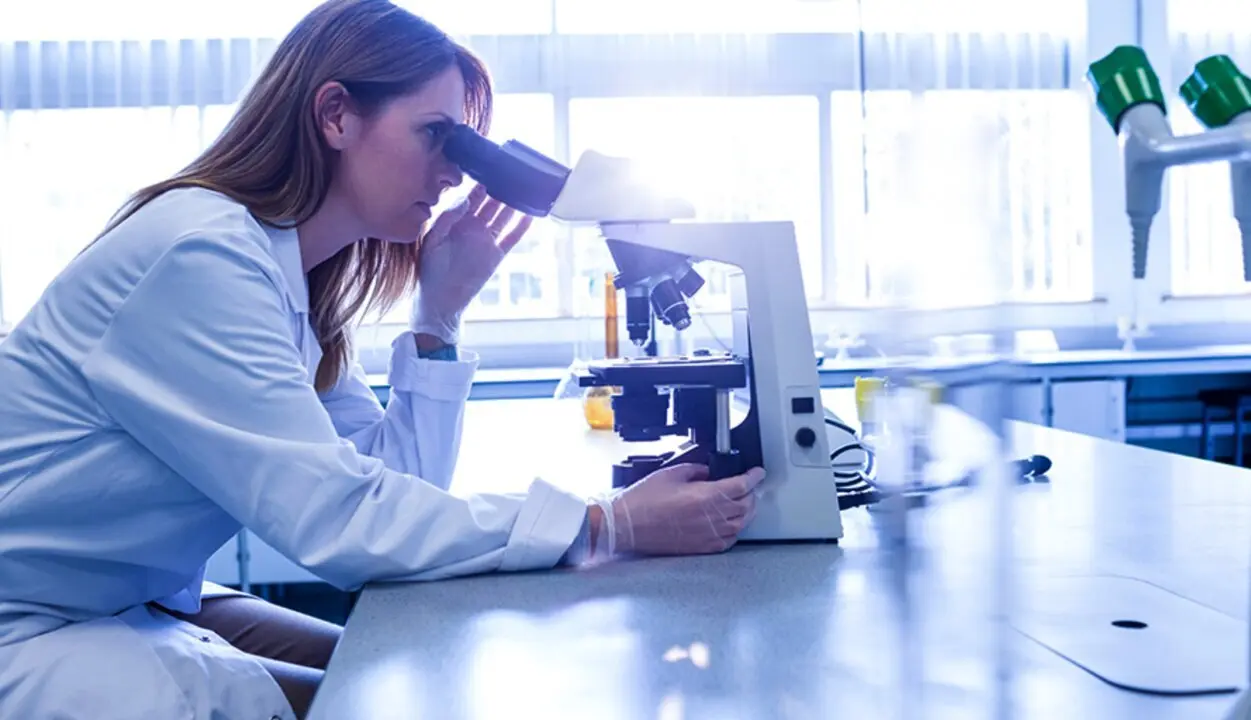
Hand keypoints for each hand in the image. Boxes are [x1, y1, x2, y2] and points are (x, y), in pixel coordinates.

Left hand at [410, 183, 533, 344]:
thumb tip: (465, 199)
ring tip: (525, 187)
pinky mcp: (497, 254)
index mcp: (456, 221)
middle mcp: (473, 227)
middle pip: (491, 203)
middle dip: (501, 189)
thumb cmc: (431, 270)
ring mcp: (487, 240)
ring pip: (504, 217)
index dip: (481, 184)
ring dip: (514, 203)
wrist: (440, 300)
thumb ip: (447, 218)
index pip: (472, 197)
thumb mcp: (432, 239)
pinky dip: (522, 226)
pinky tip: (530, 214)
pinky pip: (512, 237)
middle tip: (512, 173)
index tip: (489, 169)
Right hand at [589, 463, 764, 559]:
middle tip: (748, 487)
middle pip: (746, 505)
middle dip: (751, 494)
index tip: (757, 473)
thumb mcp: (671, 473)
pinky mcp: (701, 547)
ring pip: (741, 524)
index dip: (754, 477)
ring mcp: (708, 535)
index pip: (742, 486)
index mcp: (706, 496)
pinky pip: (729, 540)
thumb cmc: (643, 501)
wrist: (627, 525)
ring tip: (742, 504)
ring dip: (745, 512)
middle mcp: (711, 517)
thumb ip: (696, 470)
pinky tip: (729, 524)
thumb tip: (708, 472)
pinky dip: (734, 530)